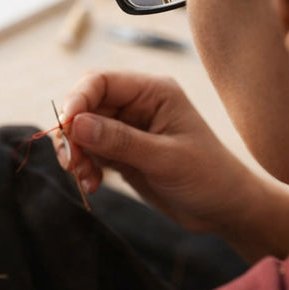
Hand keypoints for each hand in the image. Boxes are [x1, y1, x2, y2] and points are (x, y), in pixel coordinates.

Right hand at [53, 70, 249, 232]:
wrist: (223, 208)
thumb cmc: (208, 176)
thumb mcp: (166, 158)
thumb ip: (120, 141)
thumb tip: (75, 124)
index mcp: (153, 92)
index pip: (102, 81)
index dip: (78, 99)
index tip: (65, 127)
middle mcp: (138, 104)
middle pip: (87, 105)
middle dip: (73, 133)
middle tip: (72, 162)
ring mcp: (129, 128)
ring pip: (84, 129)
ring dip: (77, 152)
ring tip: (83, 177)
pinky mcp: (122, 151)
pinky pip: (91, 151)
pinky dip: (85, 166)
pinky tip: (92, 183)